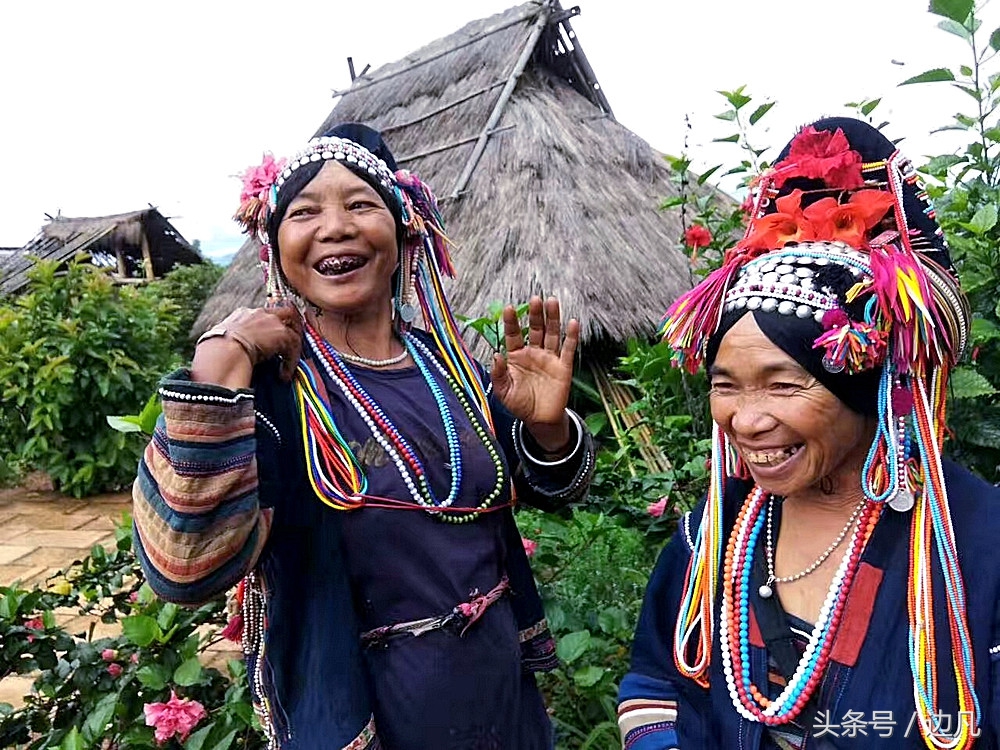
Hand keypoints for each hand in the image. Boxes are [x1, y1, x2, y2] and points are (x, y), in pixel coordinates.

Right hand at [192, 302, 302, 387]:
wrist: (223, 352)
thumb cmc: (213, 351)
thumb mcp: (219, 341)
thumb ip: (227, 342)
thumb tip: (218, 354)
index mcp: (242, 314)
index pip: (263, 314)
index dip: (270, 326)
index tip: (270, 341)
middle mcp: (259, 313)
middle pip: (284, 313)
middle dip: (290, 327)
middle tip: (290, 346)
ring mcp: (272, 322)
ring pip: (293, 330)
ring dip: (294, 347)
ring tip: (288, 364)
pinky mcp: (282, 334)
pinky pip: (294, 346)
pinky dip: (291, 362)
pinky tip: (283, 375)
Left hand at [491, 296, 579, 452]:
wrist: (540, 420)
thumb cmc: (519, 404)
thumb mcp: (503, 391)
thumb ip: (498, 373)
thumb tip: (495, 355)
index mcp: (516, 357)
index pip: (513, 334)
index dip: (511, 322)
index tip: (509, 308)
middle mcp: (533, 353)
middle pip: (535, 329)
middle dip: (535, 314)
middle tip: (535, 299)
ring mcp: (549, 358)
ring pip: (552, 334)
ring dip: (552, 318)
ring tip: (552, 301)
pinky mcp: (563, 367)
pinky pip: (568, 349)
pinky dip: (571, 336)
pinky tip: (572, 322)